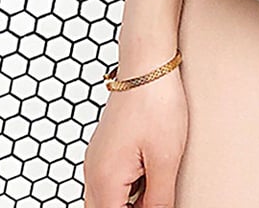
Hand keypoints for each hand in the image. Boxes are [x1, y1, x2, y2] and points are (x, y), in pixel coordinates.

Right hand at [83, 67, 187, 207]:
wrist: (147, 64)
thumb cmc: (156, 103)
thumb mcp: (165, 159)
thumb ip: (159, 200)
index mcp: (104, 180)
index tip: (156, 204)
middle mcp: (93, 170)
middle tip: (154, 199)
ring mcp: (97, 156)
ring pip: (104, 198)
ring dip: (125, 201)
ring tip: (154, 186)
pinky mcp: (107, 145)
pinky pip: (109, 179)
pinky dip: (125, 188)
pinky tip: (148, 176)